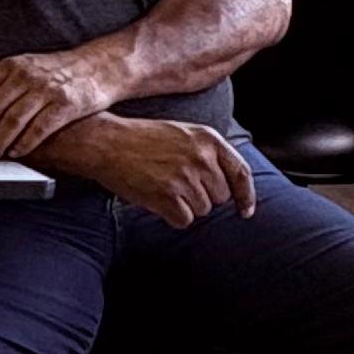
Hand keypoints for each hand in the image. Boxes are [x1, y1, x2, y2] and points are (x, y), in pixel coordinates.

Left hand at [0, 50, 108, 160]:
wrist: (98, 69)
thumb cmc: (53, 71)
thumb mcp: (20, 63)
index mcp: (12, 66)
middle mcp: (26, 76)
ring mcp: (47, 90)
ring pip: (13, 121)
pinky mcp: (66, 105)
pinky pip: (39, 129)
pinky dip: (24, 144)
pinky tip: (15, 153)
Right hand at [65, 117, 257, 228]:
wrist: (107, 143)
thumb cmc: (142, 139)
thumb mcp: (182, 134)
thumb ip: (207, 154)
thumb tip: (227, 187)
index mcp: (208, 139)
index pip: (240, 173)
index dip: (245, 196)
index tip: (245, 211)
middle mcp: (201, 158)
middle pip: (220, 197)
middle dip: (202, 196)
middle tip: (175, 183)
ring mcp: (185, 177)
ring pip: (201, 210)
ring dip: (184, 206)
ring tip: (162, 185)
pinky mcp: (168, 196)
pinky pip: (184, 220)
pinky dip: (171, 216)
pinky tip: (156, 198)